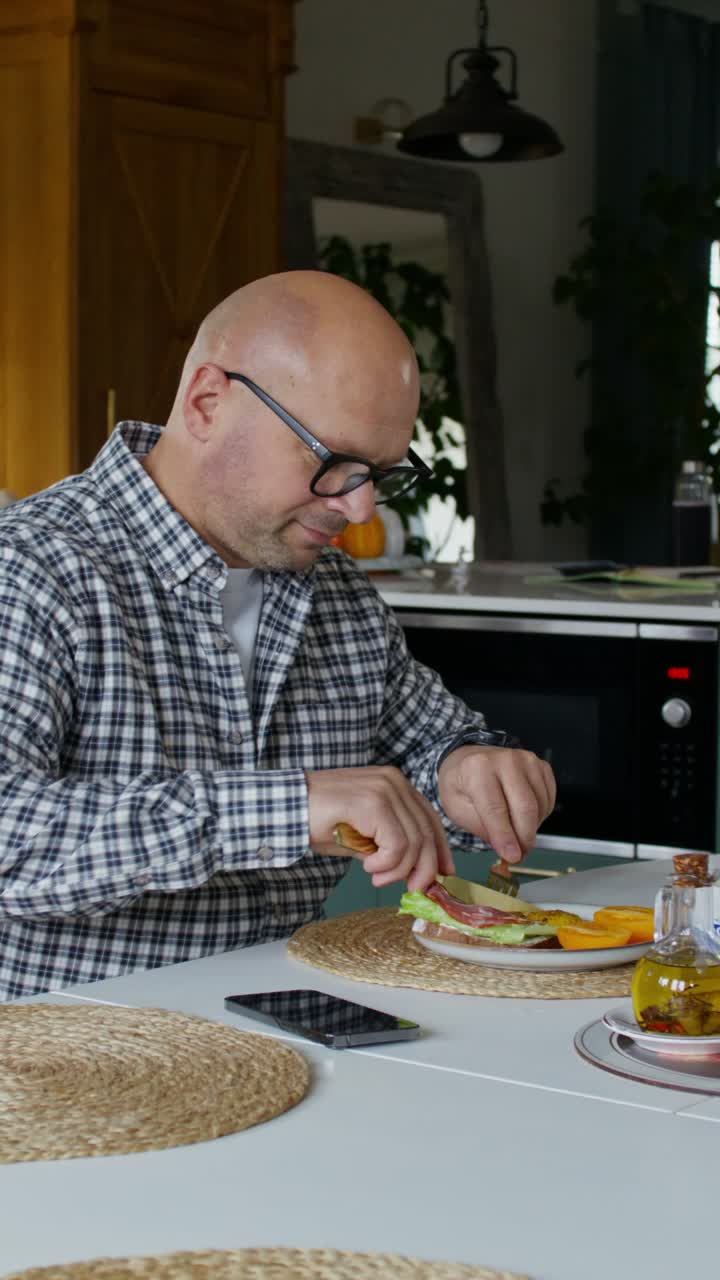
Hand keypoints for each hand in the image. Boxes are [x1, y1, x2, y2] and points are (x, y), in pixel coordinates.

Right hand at [305, 766, 454, 891]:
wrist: (284, 808)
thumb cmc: (317, 821)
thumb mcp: (362, 835)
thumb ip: (390, 846)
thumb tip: (417, 871)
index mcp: (395, 784)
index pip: (429, 819)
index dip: (440, 850)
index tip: (442, 874)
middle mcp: (394, 782)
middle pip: (427, 832)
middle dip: (423, 868)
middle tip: (410, 889)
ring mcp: (385, 789)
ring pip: (414, 842)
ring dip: (398, 870)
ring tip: (376, 877)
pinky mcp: (373, 802)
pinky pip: (397, 845)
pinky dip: (386, 864)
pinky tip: (367, 866)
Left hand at [437, 745, 555, 863]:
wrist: (469, 760)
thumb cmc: (461, 784)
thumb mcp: (456, 809)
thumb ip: (480, 828)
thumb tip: (507, 847)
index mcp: (478, 768)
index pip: (495, 808)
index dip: (505, 836)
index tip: (512, 856)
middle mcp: (505, 760)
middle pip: (525, 808)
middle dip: (524, 838)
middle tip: (519, 854)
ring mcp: (527, 761)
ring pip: (540, 806)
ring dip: (532, 828)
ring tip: (515, 831)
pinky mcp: (541, 766)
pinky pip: (549, 800)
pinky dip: (540, 816)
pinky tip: (524, 816)